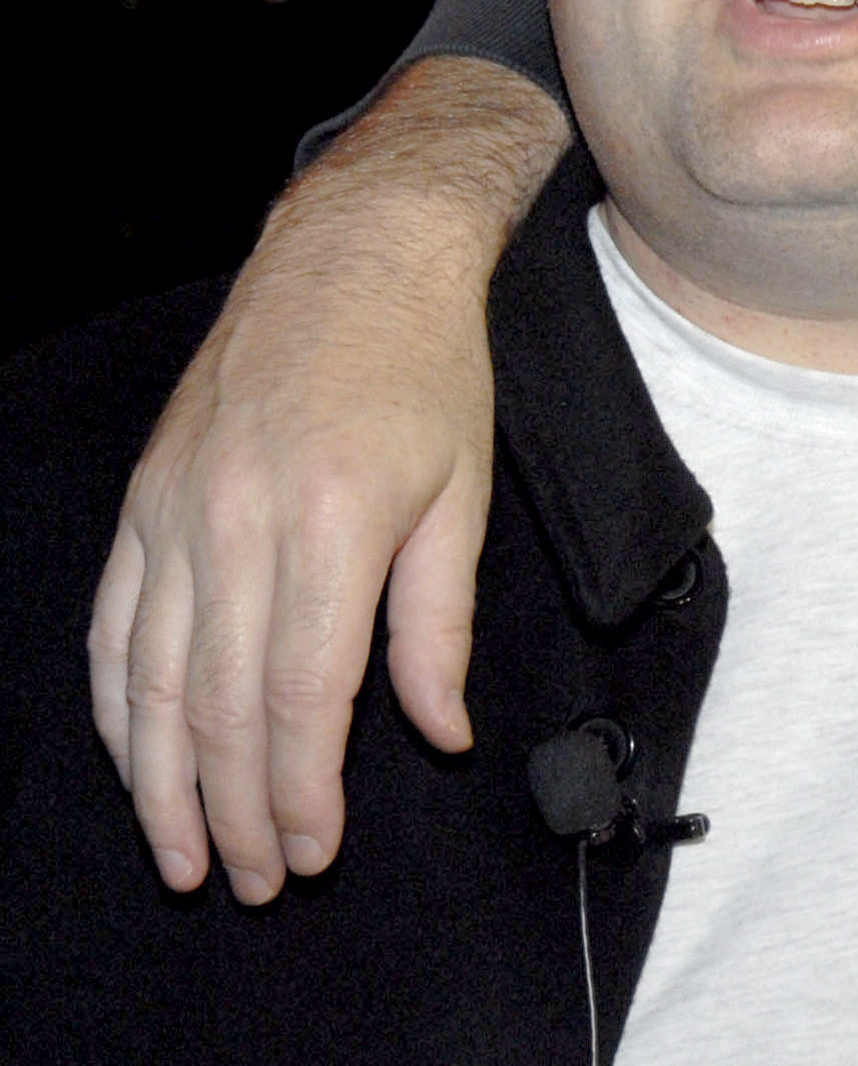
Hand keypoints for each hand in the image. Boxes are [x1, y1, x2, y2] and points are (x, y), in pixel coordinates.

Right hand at [88, 57, 568, 901]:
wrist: (354, 258)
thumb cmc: (427, 371)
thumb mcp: (464, 493)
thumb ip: (439, 626)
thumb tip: (438, 737)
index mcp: (329, 525)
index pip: (300, 697)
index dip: (301, 791)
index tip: (313, 853)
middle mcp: (235, 524)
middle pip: (217, 708)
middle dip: (234, 810)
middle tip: (254, 881)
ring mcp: (175, 511)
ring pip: (146, 683)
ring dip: (161, 784)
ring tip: (185, 856)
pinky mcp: (144, 500)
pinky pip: (111, 627)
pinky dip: (117, 709)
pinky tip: (136, 763)